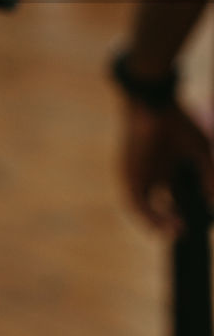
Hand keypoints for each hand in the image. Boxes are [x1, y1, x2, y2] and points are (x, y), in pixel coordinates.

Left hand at [120, 101, 213, 234]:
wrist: (154, 104)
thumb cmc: (179, 125)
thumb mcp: (201, 155)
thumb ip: (209, 180)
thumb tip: (213, 205)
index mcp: (167, 172)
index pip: (177, 202)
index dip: (188, 215)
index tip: (200, 223)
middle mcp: (151, 177)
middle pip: (160, 208)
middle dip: (174, 223)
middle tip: (189, 231)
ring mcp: (139, 177)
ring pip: (146, 210)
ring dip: (162, 224)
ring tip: (181, 231)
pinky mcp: (129, 176)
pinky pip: (136, 203)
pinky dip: (152, 218)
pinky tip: (171, 226)